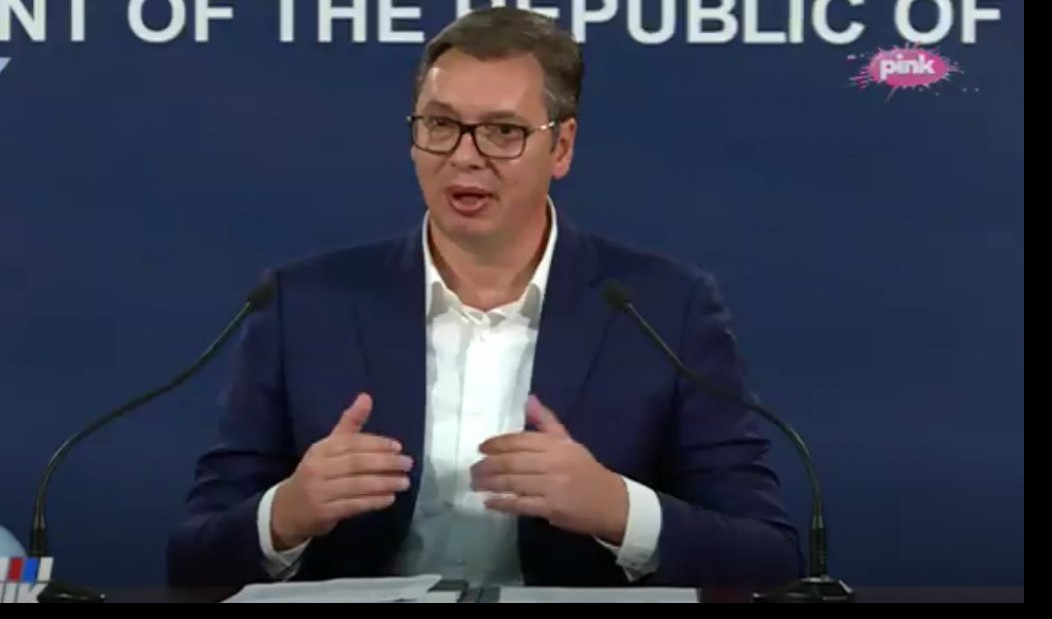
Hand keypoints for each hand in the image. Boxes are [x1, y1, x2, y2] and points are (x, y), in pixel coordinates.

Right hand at [270, 393, 412, 550]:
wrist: (287, 510)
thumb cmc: (316, 474)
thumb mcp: (328, 447)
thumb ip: (349, 425)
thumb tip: (366, 397)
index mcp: (320, 449)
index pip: (351, 443)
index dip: (376, 444)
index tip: (398, 447)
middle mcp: (318, 468)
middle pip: (356, 463)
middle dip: (385, 463)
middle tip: (407, 464)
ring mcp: (319, 492)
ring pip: (357, 485)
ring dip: (384, 483)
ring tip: (404, 482)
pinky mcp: (323, 513)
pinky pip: (353, 505)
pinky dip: (373, 502)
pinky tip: (389, 498)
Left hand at [470, 395, 628, 544]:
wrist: (613, 503)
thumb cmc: (587, 472)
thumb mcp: (570, 443)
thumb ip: (547, 423)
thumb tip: (529, 400)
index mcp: (556, 445)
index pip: (520, 440)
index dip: (497, 443)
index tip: (481, 448)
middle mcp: (553, 462)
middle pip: (513, 461)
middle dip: (488, 465)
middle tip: (472, 470)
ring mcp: (552, 486)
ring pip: (513, 482)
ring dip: (490, 483)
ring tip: (475, 484)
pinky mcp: (551, 508)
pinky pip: (521, 504)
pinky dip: (503, 503)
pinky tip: (489, 502)